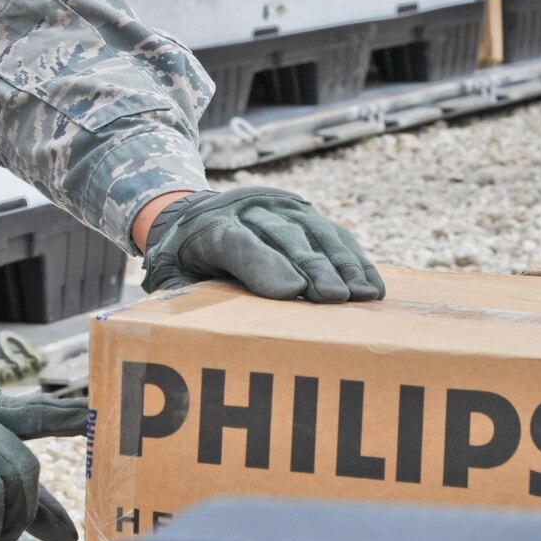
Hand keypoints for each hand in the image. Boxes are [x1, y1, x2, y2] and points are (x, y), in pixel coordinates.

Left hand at [140, 186, 384, 302]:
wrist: (189, 212)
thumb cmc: (182, 261)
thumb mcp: (170, 279)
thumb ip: (184, 300)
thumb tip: (201, 335)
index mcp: (209, 227)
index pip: (238, 243)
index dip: (266, 266)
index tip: (292, 292)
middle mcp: (247, 208)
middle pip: (284, 237)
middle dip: (313, 267)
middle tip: (335, 299)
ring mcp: (278, 205)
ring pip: (315, 231)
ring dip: (343, 263)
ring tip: (362, 295)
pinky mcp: (302, 209)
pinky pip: (332, 232)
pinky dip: (354, 257)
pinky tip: (370, 284)